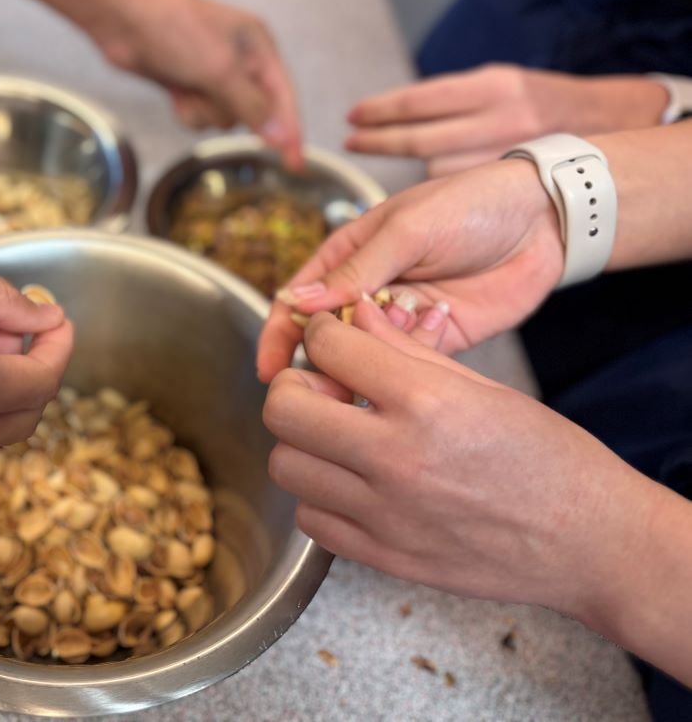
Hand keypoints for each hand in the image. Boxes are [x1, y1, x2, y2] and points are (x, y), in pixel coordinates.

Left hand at [94, 0, 303, 168]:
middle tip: (205, 87)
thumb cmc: (174, 29)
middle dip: (227, 109)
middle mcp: (242, 60)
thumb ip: (252, 105)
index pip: (284, 97)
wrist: (122, 18)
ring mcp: (214, 74)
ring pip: (223, 118)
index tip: (295, 165)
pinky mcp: (190, 84)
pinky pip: (200, 117)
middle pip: (252, 113)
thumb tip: (280, 136)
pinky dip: (187, 110)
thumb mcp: (220, 69)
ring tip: (186, 85)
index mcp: (259, 45)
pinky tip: (175, 92)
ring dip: (203, 110)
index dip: (291, 131)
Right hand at [256, 157, 562, 380]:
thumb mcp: (405, 229)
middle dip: (324, 361)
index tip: (270, 371)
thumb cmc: (469, 204)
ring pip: (366, 356)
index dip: (278, 336)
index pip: (298, 302)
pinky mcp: (437, 339)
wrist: (544, 218)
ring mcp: (401, 318)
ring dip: (375, 355)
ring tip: (403, 329)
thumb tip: (298, 304)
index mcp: (347, 257)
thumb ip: (354, 271)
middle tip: (330, 380)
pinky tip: (438, 319)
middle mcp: (367, 292)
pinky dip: (415, 354)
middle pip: (326, 339)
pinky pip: (410, 362)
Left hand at [263, 300, 653, 617]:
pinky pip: (310, 520)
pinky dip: (319, 497)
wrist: (589, 540)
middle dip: (293, 388)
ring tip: (336, 439)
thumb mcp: (482, 386)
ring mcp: (385, 514)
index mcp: (426, 403)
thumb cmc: (546, 458)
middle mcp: (396, 458)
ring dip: (302, 444)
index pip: (327, 347)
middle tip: (319, 389)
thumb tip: (354, 316)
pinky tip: (350, 483)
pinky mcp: (384, 556)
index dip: (322, 336)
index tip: (331, 342)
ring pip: (286, 466)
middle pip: (284, 410)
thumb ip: (405, 350)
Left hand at [346, 65, 668, 177]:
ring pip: (435, 167)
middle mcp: (499, 120)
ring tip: (379, 152)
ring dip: (407, 164)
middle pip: (419, 138)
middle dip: (378, 140)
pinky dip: (438, 186)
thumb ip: (451, 100)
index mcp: (492, 87)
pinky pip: (458, 187)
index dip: (380, 110)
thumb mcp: (498, 83)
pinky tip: (428, 182)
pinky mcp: (508, 183)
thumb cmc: (538, 104)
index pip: (420, 100)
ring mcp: (505, 155)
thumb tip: (388, 114)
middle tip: (352, 141)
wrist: (604, 127)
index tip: (352, 115)